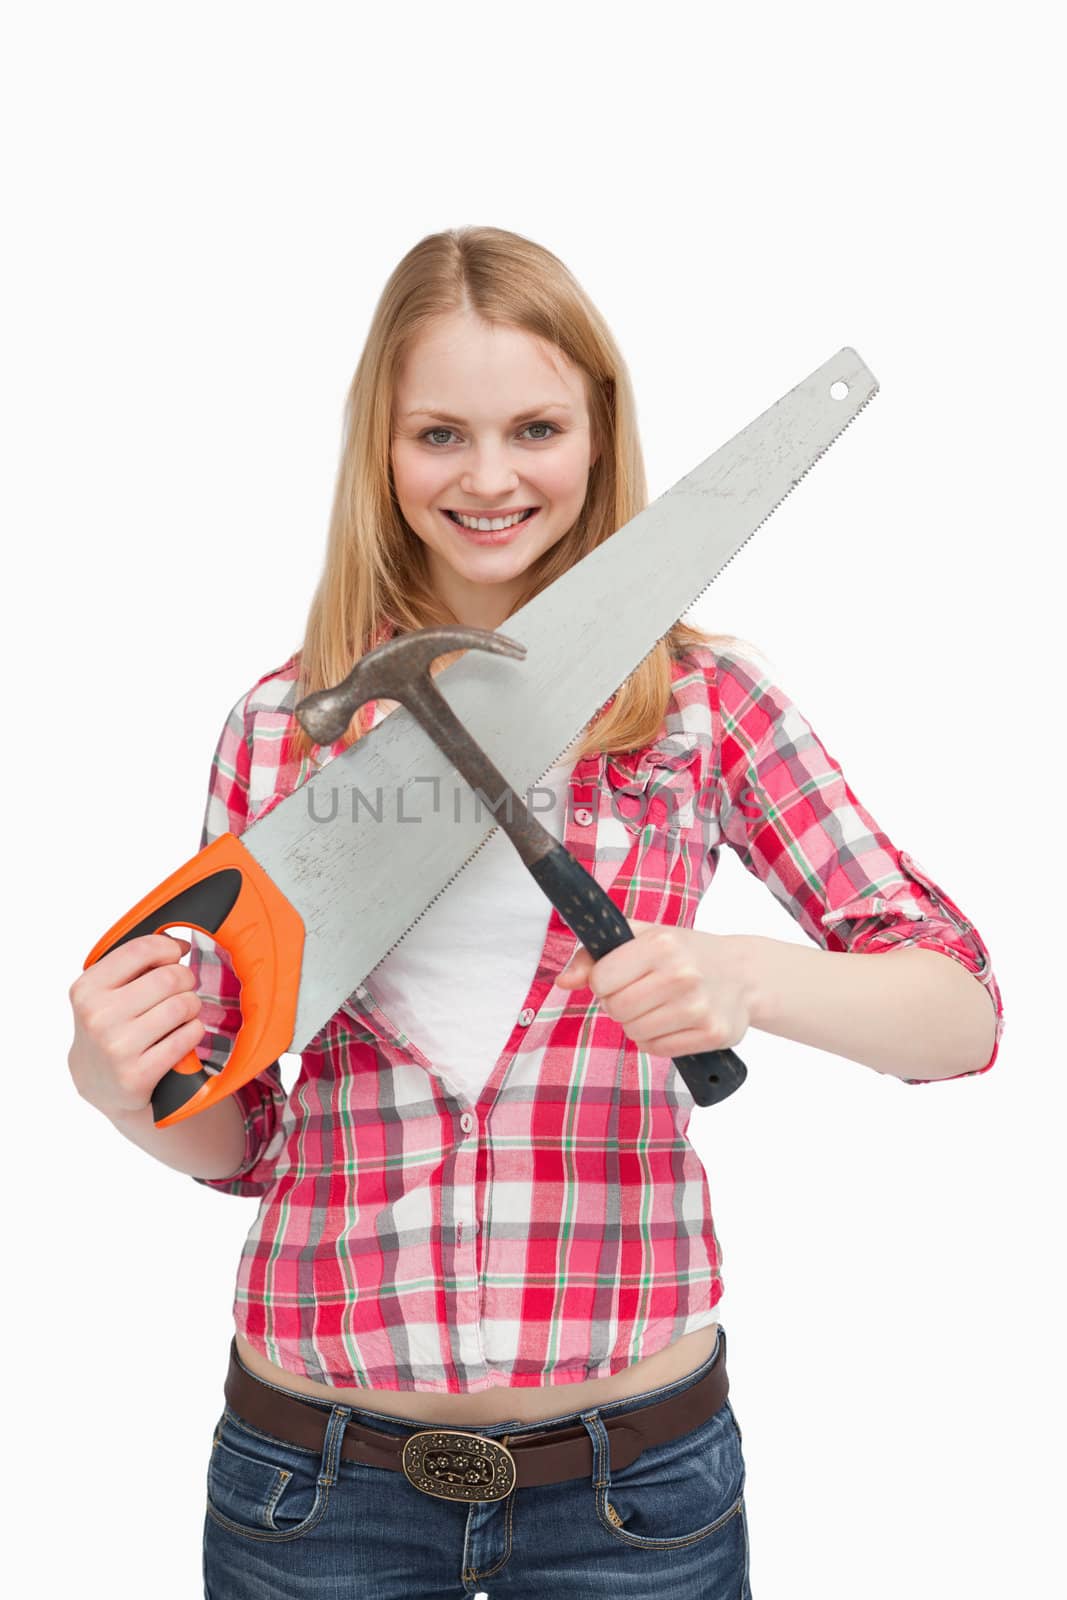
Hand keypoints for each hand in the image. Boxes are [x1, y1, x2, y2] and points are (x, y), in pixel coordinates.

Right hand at [67, 933, 204, 1120]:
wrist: (97, 1082)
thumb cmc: (109, 1027)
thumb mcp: (105, 991)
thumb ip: (135, 964)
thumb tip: (180, 944)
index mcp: (87, 989)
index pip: (141, 950)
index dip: (168, 948)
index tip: (175, 955)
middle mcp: (98, 1016)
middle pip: (169, 978)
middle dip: (186, 979)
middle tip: (182, 989)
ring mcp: (117, 1047)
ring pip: (182, 1006)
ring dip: (192, 1006)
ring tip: (183, 1012)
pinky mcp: (137, 1074)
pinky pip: (187, 1036)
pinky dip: (194, 1030)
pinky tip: (183, 1033)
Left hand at [556, 918, 753, 1057]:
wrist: (743, 974)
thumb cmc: (684, 953)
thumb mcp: (642, 937)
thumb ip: (595, 954)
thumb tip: (562, 982)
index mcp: (662, 943)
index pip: (600, 980)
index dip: (603, 982)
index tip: (619, 977)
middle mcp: (682, 974)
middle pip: (616, 1009)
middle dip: (618, 1005)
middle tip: (639, 994)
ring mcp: (699, 1007)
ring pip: (635, 1033)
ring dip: (637, 1024)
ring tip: (658, 1007)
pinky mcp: (712, 1033)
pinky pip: (658, 1049)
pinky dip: (657, 1040)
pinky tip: (673, 1022)